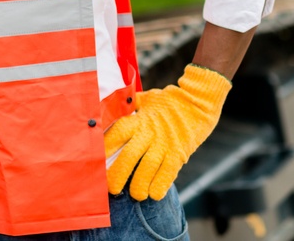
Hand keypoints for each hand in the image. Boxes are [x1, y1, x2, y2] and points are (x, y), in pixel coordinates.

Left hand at [104, 64, 231, 200]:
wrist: (198, 103)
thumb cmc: (167, 101)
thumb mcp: (144, 99)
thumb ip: (126, 105)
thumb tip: (104, 108)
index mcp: (138, 119)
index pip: (118, 133)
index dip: (106, 147)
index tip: (95, 160)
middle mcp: (150, 133)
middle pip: (131, 154)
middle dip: (119, 173)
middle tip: (111, 188)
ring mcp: (166, 144)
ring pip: (149, 167)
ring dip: (140, 183)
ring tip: (134, 195)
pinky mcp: (180, 153)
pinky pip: (169, 172)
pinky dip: (161, 184)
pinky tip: (154, 194)